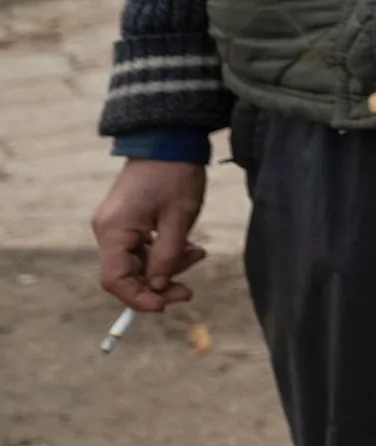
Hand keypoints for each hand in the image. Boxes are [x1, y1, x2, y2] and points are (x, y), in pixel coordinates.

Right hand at [92, 158, 209, 313]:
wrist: (169, 140)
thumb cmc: (176, 174)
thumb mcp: (180, 218)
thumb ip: (168, 255)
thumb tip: (158, 286)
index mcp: (114, 230)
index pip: (114, 279)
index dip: (137, 297)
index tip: (164, 305)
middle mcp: (107, 230)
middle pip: (126, 273)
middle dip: (158, 283)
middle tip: (188, 290)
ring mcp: (115, 224)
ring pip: (137, 261)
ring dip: (167, 265)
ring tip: (198, 254)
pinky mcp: (126, 219)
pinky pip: (140, 247)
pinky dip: (163, 252)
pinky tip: (189, 247)